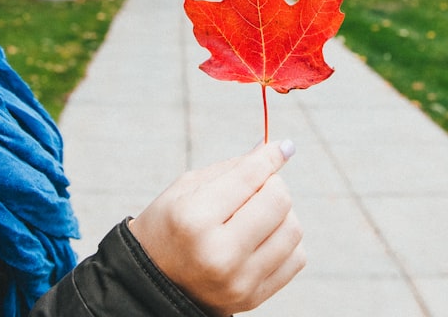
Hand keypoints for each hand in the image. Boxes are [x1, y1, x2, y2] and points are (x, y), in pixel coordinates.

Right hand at [128, 140, 305, 315]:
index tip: (282, 147)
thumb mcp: (187, 189)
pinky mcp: (253, 299)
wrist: (152, 285)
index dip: (270, 156)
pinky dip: (285, 241)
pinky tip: (262, 239)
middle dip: (273, 185)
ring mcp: (238, 281)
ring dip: (282, 214)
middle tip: (258, 187)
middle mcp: (218, 254)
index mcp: (194, 219)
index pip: (250, 177)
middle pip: (279, 201)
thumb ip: (235, 168)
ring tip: (257, 215)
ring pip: (293, 229)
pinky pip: (296, 258)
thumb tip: (280, 149)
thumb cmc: (169, 227)